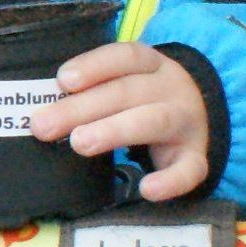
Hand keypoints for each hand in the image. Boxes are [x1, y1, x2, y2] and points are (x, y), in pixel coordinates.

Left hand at [35, 42, 209, 201]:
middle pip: (127, 92)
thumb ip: (92, 92)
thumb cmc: (145, 98)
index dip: (94, 66)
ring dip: (114, 131)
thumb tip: (42, 112)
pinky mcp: (196, 157)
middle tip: (44, 126)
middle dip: (82, 108)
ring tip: (80, 143)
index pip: (125, 57)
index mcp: (152, 65)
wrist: (203, 112)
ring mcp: (187, 122)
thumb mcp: (126, 84)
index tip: (63, 80)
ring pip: (154, 121)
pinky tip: (147, 190)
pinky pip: (190, 168)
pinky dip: (170, 180)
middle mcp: (172, 88)